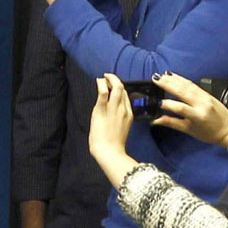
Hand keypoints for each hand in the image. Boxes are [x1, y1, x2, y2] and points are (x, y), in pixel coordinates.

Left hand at [89, 73, 137, 187]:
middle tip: (109, 77)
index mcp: (129, 115)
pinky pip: (103, 92)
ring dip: (110, 79)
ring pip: (116, 87)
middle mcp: (123, 109)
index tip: (114, 86)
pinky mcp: (102, 110)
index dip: (121, 89)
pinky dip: (101, 84)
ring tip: (104, 76)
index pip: (127, 97)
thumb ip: (120, 120)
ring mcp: (113, 109)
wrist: (109, 151)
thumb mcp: (122, 129)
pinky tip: (98, 81)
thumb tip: (114, 115)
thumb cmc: (113, 144)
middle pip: (123, 90)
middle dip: (116, 81)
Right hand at [150, 72, 227, 147]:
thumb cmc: (211, 133)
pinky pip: (193, 84)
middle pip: (183, 91)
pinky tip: (175, 76)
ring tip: (162, 76)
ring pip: (187, 85)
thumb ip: (171, 123)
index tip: (157, 103)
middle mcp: (202, 104)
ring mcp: (206, 97)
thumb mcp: (189, 130)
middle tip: (156, 79)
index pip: (180, 107)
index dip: (167, 104)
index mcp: (198, 116)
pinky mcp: (207, 94)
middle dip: (168, 84)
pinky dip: (182, 79)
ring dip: (174, 79)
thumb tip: (156, 120)